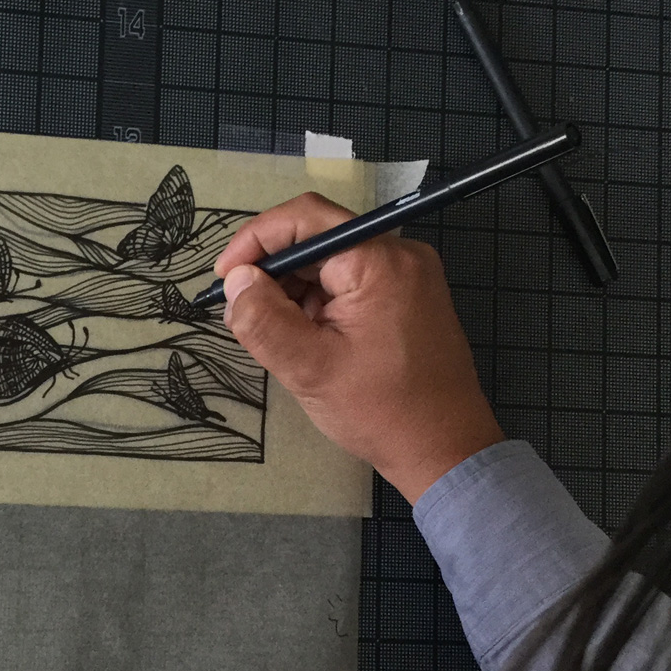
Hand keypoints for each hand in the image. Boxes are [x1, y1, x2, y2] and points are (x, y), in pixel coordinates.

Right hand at [216, 193, 502, 502]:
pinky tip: (306, 339)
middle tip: (243, 313)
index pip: (305, 218)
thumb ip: (263, 319)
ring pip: (331, 262)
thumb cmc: (382, 412)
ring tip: (276, 335)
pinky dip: (320, 303)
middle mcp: (400, 255)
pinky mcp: (408, 297)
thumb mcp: (309, 368)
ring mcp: (408, 276)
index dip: (256, 240)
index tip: (225, 277)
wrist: (446, 451)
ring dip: (294, 291)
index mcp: (380, 261)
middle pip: (318, 238)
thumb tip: (235, 281)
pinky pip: (350, 283)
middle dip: (274, 272)